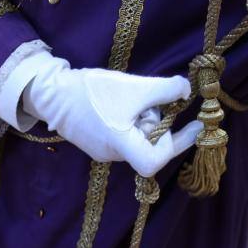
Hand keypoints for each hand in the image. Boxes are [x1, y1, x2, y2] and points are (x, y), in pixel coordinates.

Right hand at [21, 52, 201, 176]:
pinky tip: (118, 104)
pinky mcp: (96, 145)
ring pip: (136, 139)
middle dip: (156, 122)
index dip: (178, 144)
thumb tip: (186, 90)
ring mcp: (104, 152)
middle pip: (149, 146)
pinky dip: (129, 121)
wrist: (52, 93)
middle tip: (150, 99)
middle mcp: (113, 155)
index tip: (195, 126)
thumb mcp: (134, 87)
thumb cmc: (92, 93)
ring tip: (128, 99)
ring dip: (142, 119)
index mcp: (122, 146)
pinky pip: (123, 136)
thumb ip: (165, 90)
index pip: (156, 160)